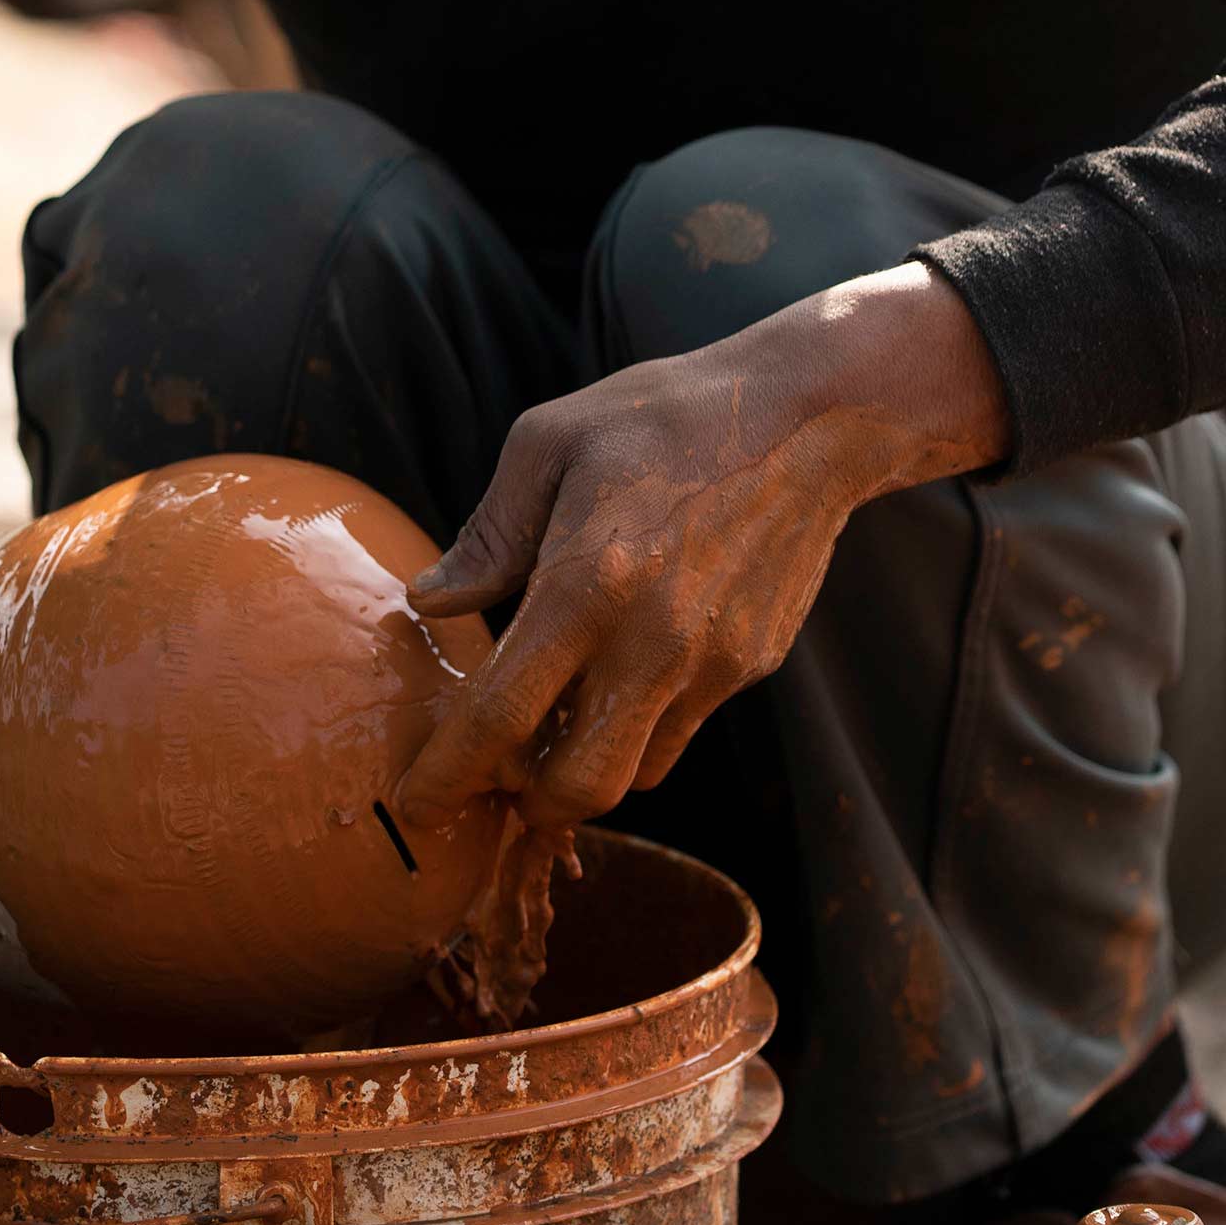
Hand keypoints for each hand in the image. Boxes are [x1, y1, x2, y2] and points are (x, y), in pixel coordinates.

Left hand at [393, 266, 1007, 835]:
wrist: (809, 417)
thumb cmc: (665, 415)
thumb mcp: (551, 442)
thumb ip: (489, 535)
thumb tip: (430, 602)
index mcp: (586, 582)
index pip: (500, 717)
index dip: (448, 777)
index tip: (416, 809)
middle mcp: (652, 641)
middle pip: (578, 788)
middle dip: (525, 803)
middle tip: (496, 773)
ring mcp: (712, 662)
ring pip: (639, 774)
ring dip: (587, 768)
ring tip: (559, 720)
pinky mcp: (753, 664)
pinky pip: (683, 727)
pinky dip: (641, 726)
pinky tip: (624, 671)